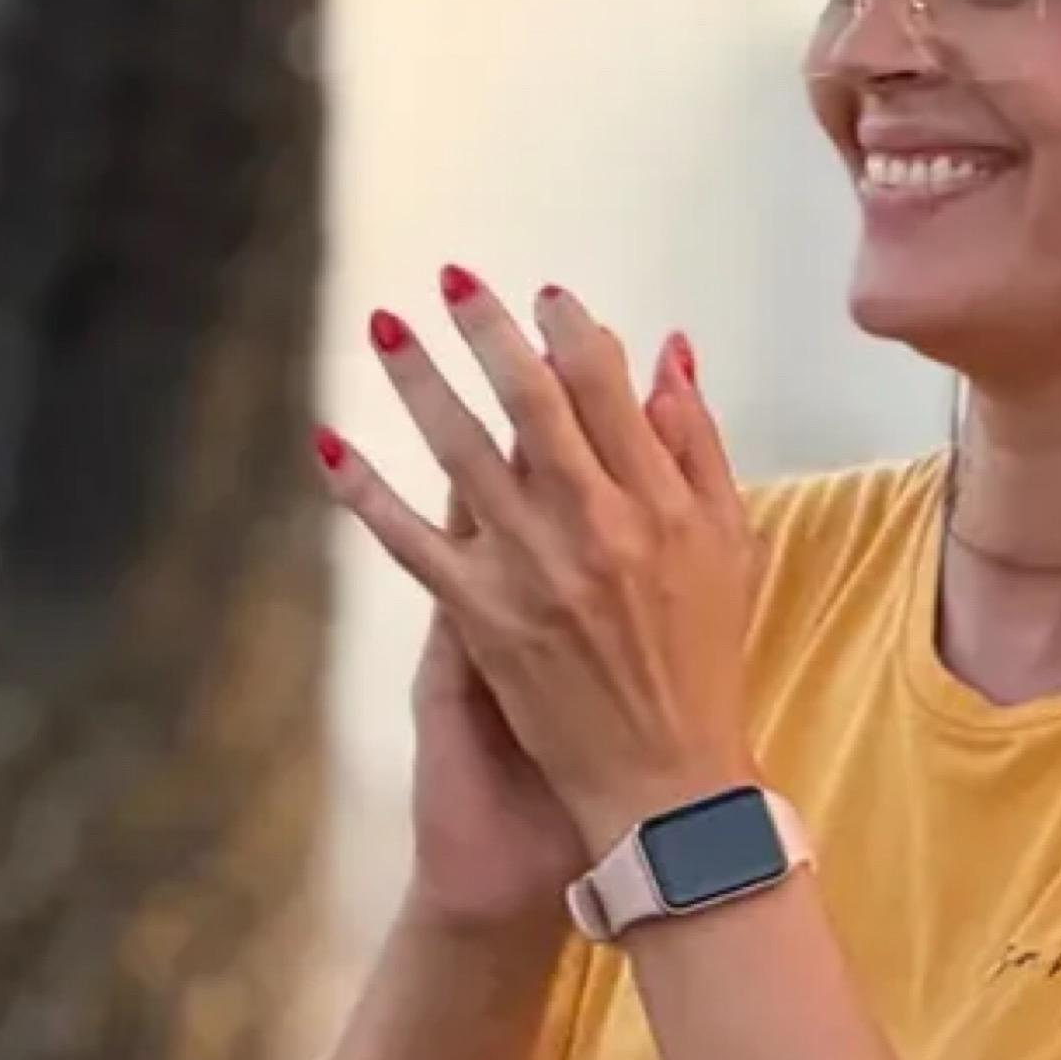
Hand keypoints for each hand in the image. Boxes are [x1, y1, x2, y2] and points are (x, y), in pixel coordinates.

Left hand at [321, 270, 757, 858]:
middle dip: (489, 332)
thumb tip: (672, 356)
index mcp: (661, 503)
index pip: (608, 389)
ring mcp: (532, 569)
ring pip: (461, 454)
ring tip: (385, 326)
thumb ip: (701, 448)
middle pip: (531, 403)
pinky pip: (409, 541)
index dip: (572, 333)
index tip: (547, 297)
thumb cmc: (706, 661)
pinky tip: (329, 444)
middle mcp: (595, 525)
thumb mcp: (730, 546)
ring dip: (419, 383)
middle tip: (453, 279)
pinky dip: (366, 493)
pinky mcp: (480, 617)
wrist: (666, 780)